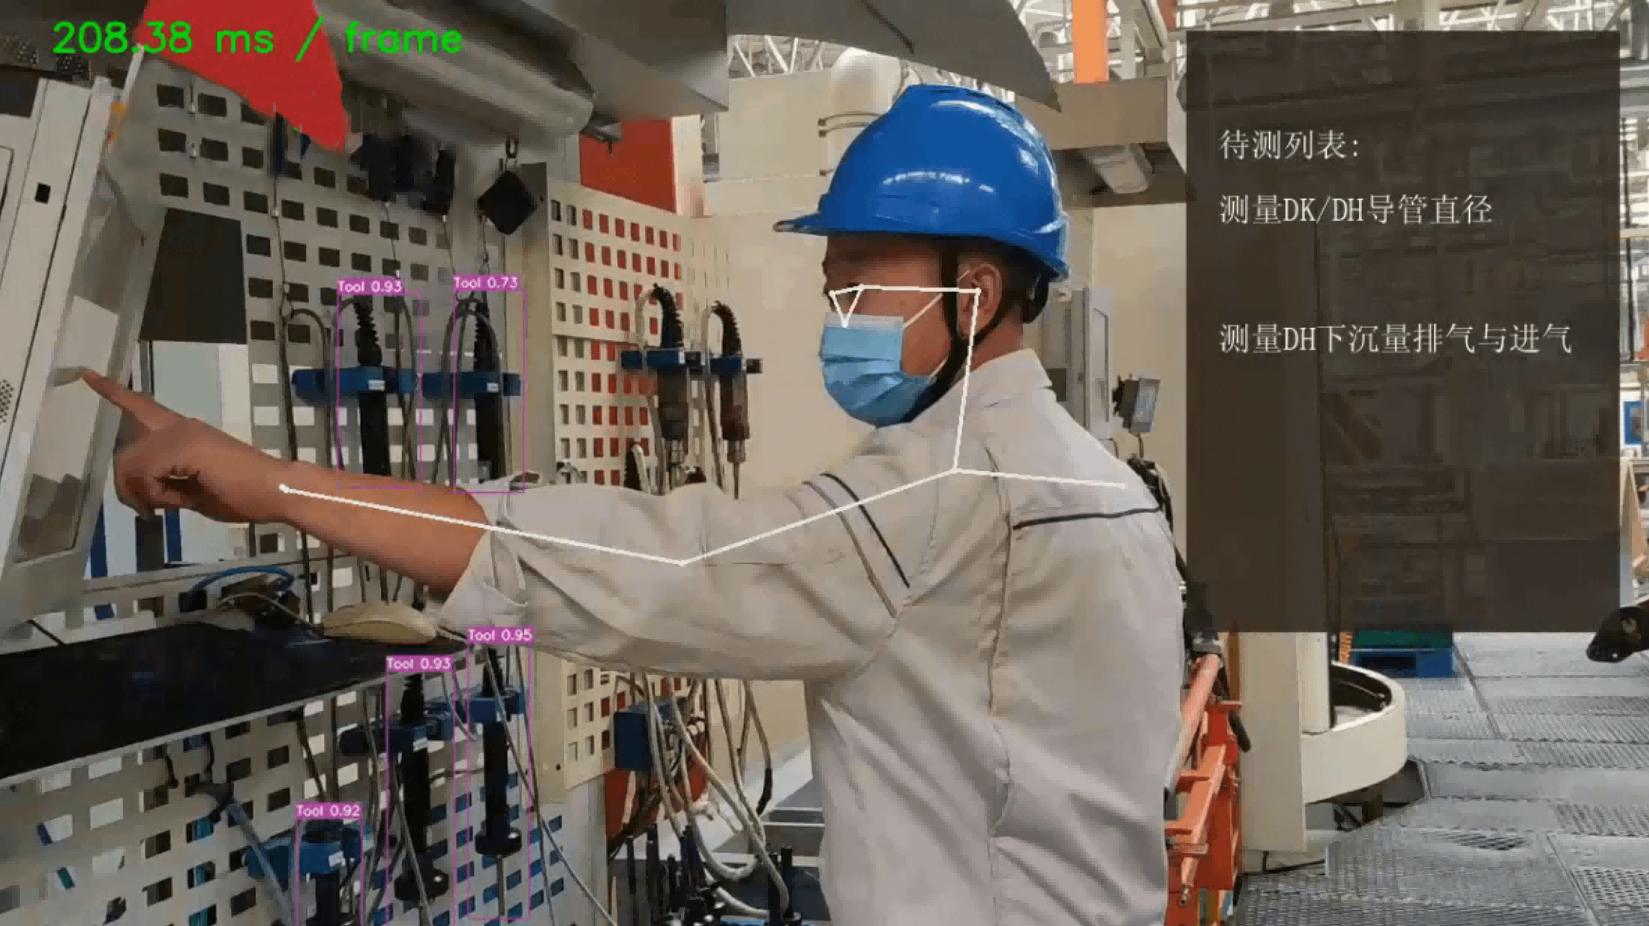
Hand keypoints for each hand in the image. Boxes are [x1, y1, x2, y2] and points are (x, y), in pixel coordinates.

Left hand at [81, 371, 289, 522]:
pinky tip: (180, 502)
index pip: (142, 406)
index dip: (114, 392)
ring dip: (147, 494)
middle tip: (149, 511)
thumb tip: (144, 498)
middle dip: (127, 487)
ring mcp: (180, 434)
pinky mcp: (182, 447)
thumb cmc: (245, 494)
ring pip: (132, 465)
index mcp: (185, 432)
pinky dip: (157, 495)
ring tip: (173, 507)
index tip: (88, 375)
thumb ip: (169, 486)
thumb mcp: (194, 492)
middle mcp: (179, 426)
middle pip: (126, 452)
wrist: (276, 490)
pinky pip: (146, 474)